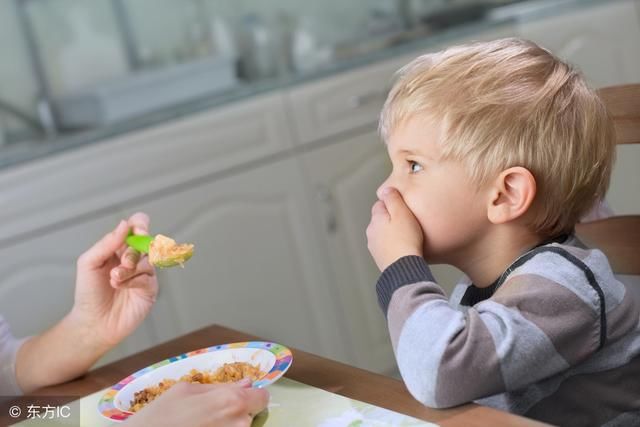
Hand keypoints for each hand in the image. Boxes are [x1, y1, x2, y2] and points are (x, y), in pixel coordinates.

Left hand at [71, 212, 157, 349]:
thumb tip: (125, 225)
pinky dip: (134, 280)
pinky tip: (121, 286)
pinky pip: (149, 278)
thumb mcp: (89, 262)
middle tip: (123, 261)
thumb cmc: (89, 293)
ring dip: (130, 268)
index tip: (137, 229)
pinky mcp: (150, 289)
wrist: (93, 322)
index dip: (140, 224)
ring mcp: (144, 274)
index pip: (137, 227)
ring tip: (114, 279)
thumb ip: (107, 243)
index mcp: (120, 248)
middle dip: (133, 250)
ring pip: (148, 260)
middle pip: (147, 242)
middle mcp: (135, 259)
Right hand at [124, 380, 268, 426]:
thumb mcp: (186, 390)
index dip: (252, 395)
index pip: (262, 397)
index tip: (241, 397)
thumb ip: (220, 386)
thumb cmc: (160, 416)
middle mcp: (239, 423)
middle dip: (237, 411)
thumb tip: (246, 383)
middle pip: (251, 415)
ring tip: (201, 424)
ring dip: (227, 425)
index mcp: (232, 401)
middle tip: (211, 413)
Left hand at [366, 187, 423, 270]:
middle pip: (382, 220)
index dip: (393, 205)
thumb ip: (393, 199)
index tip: (404, 209)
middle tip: (409, 223)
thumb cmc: (406, 241)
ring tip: (409, 237)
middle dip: (393, 220)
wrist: (404, 268)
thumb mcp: (402, 213)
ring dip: (393, 234)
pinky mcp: (380, 258)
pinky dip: (394, 246)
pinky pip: (387, 247)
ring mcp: (374, 246)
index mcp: (376, 219)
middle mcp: (371, 232)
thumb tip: (385, 189)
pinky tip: (405, 249)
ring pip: (384, 234)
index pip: (380, 204)